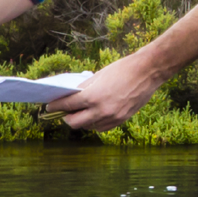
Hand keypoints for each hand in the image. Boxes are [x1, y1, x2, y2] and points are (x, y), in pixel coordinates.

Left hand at [47, 54, 171, 131]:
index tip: (49, 106)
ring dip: (81, 121)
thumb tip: (70, 97)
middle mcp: (101, 111)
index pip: (67, 106)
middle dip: (66, 118)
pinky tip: (93, 116)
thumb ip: (83, 89)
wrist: (148, 71)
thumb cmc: (122, 69)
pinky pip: (101, 127)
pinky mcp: (121, 120)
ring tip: (78, 113)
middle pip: (74, 123)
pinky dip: (94, 123)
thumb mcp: (98, 76)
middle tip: (63, 112)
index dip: (55, 106)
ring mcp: (112, 117)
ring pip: (88, 127)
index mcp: (93, 97)